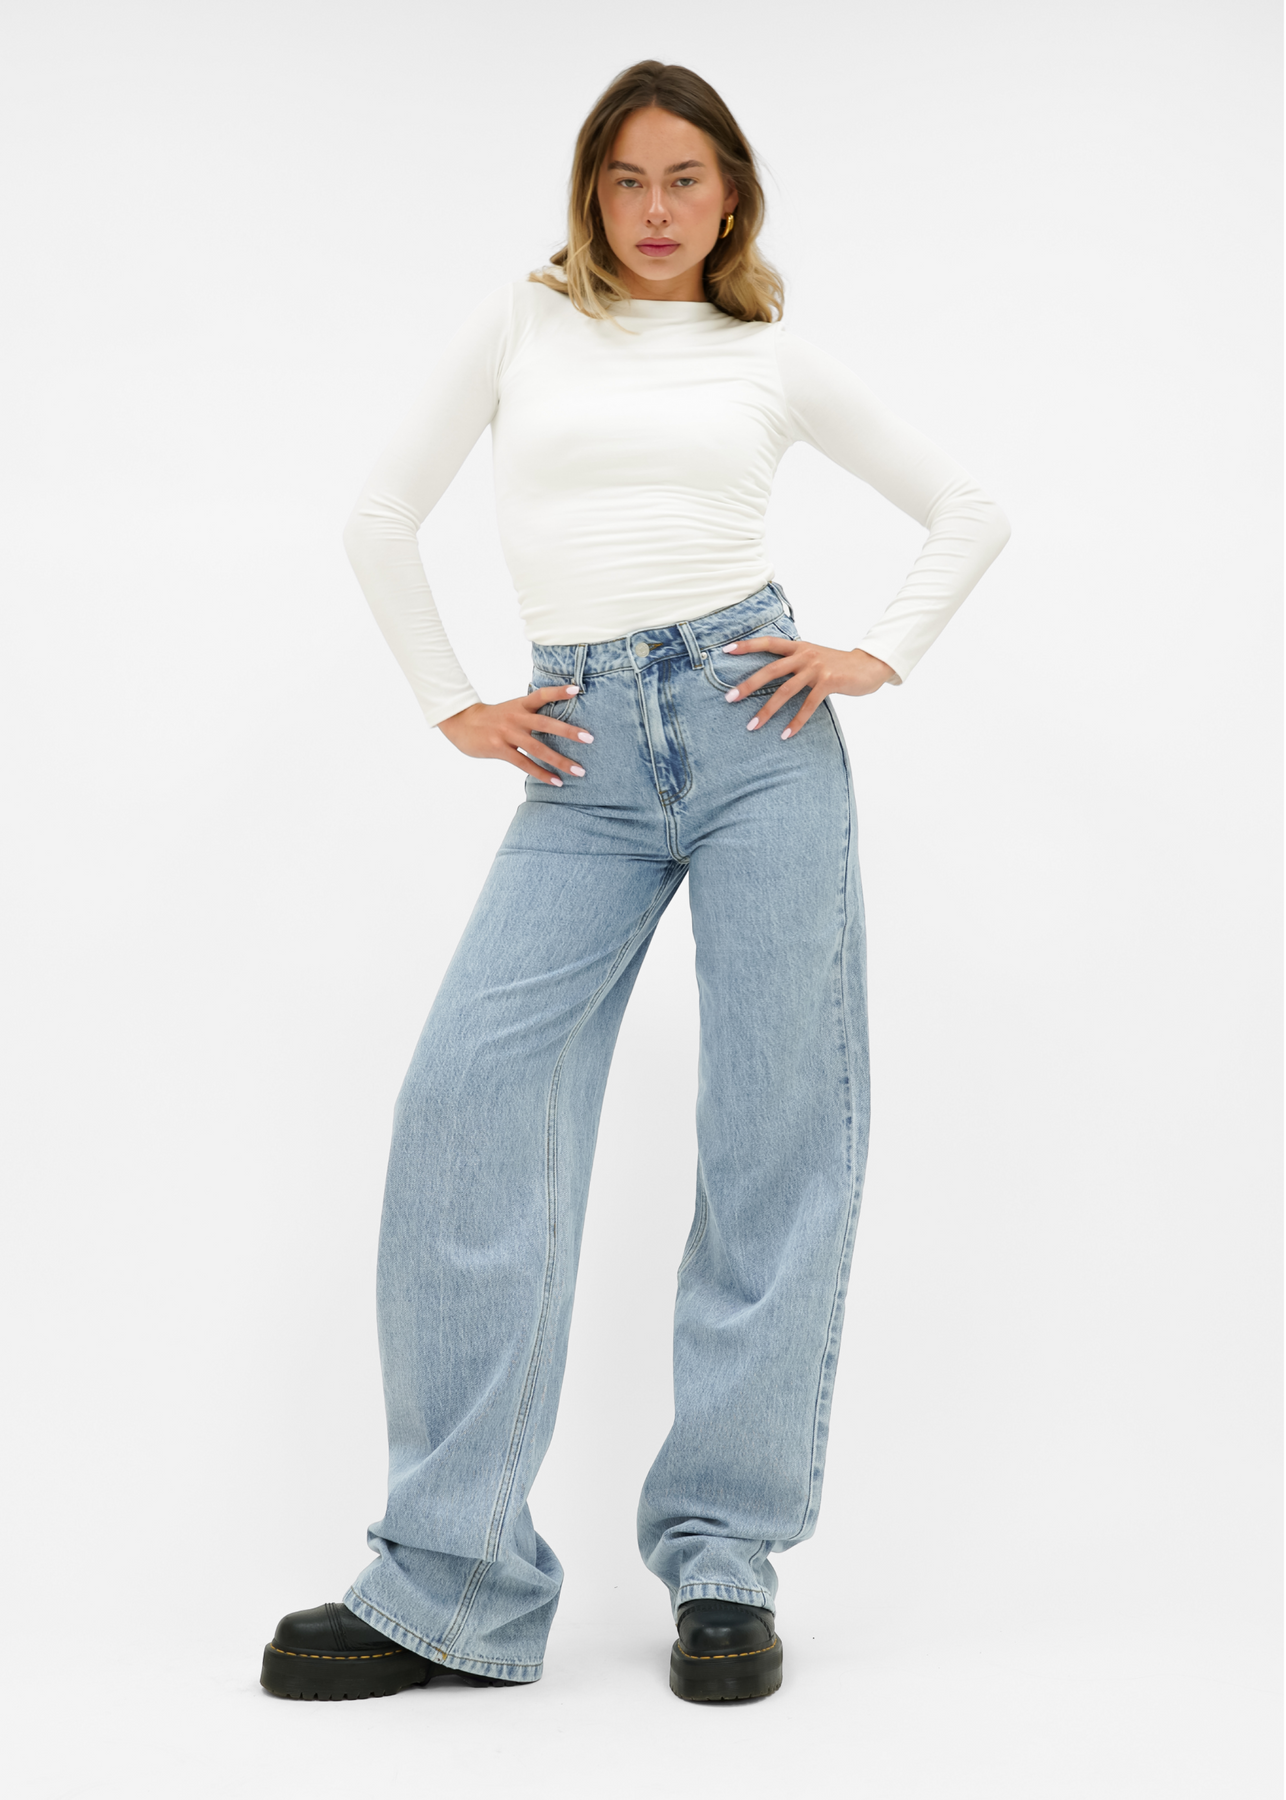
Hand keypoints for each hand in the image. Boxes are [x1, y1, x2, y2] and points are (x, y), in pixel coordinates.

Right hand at [437, 685, 592, 785]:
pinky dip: (542, 774)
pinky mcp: (500, 749)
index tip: (576, 689)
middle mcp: (516, 718)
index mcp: (520, 706)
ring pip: (539, 749)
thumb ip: (529, 714)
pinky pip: (525, 764)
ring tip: (579, 771)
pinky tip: (556, 782)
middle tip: (590, 738)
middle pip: (546, 724)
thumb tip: (555, 723)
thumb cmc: (491, 719)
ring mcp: (508, 734)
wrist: (461, 723)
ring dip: (561, 761)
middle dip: (569, 732)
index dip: (558, 691)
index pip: (541, 695)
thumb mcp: (510, 710)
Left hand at [724, 639, 894, 737]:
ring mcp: (816, 668)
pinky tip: (785, 734)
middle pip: (770, 670)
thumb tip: (771, 674)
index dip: (747, 645)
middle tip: (729, 698)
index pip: (768, 643)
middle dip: (748, 685)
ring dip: (767, 710)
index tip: (726, 650)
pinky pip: (807, 705)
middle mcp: (805, 655)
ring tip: (752, 726)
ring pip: (785, 691)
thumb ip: (795, 661)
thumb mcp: (814, 656)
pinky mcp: (828, 682)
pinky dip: (796, 722)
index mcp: (799, 647)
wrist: (869, 666)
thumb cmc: (837, 665)